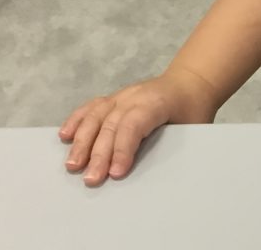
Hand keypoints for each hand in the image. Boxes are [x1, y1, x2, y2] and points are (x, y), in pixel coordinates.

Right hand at [59, 68, 217, 185]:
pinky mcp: (112, 99)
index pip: (134, 125)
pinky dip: (76, 121)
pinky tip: (65, 136)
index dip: (123, 149)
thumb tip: (162, 174)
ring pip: (95, 117)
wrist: (189, 82)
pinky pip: (90, 108)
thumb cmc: (193, 109)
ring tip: (72, 165)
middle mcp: (133, 97)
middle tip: (91, 179)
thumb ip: (176, 145)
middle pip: (110, 125)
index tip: (116, 173)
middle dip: (99, 154)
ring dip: (81, 142)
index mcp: (156, 103)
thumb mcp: (195, 126)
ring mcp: (120, 96)